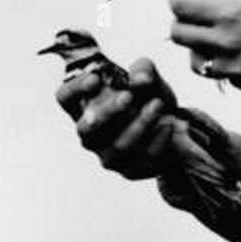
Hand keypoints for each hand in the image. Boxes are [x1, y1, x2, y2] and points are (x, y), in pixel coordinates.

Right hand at [55, 59, 192, 179]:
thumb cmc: (149, 99)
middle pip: (87, 128)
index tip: (96, 79)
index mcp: (86, 107)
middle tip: (128, 96)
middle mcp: (91, 134)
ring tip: (158, 104)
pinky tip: (167, 125)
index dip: (75, 89)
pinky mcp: (130, 170)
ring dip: (141, 123)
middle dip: (108, 112)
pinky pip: (143, 158)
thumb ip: (144, 71)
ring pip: (119, 145)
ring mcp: (107, 155)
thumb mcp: (149, 78)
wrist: (175, 128)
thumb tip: (141, 79)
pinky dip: (158, 140)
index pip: (65, 98)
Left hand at [168, 0, 240, 93]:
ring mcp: (233, 68)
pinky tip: (236, 53)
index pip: (180, 6)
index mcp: (232, 14)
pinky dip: (221, 63)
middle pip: (178, 35)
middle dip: (181, 21)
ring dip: (196, 47)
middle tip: (193, 16)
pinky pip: (219, 74)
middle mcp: (226, 43)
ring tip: (211, 38)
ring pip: (193, 61)